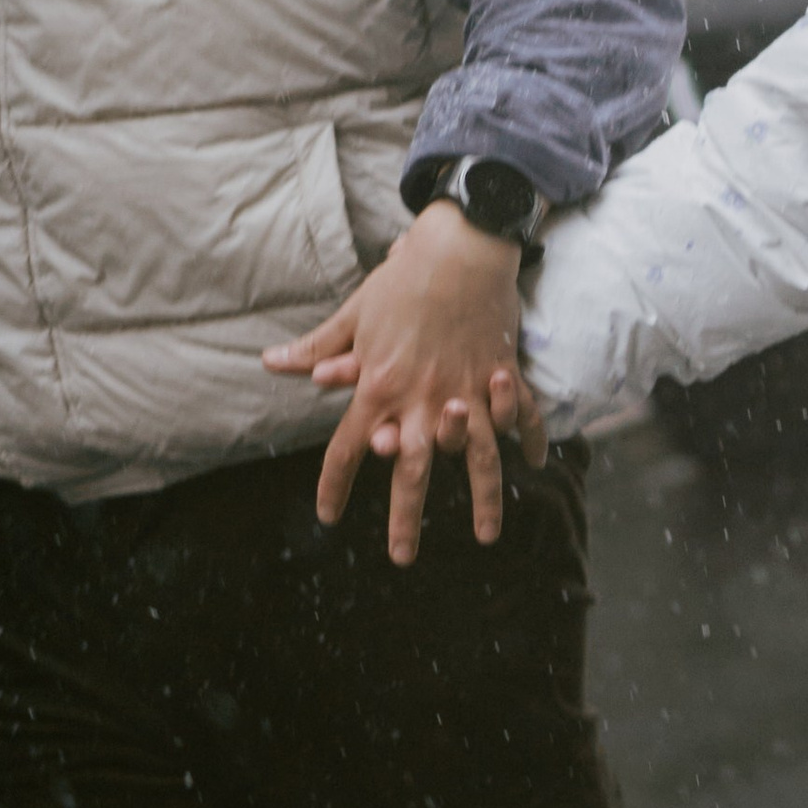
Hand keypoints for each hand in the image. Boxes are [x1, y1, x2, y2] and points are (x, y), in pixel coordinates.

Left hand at [264, 203, 546, 560]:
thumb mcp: (355, 315)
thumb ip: (317, 348)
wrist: (460, 247)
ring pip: (476, 459)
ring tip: (486, 537)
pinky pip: (520, 418)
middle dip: (405, 520)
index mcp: (378, 386)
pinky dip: (530, 441)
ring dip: (482, 500)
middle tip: (402, 559)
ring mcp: (466, 391)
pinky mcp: (501, 375)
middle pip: (411, 472)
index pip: (346, 449)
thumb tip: (271, 363)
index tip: (327, 517)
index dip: (333, 485)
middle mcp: (421, 398)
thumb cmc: (402, 279)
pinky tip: (535, 467)